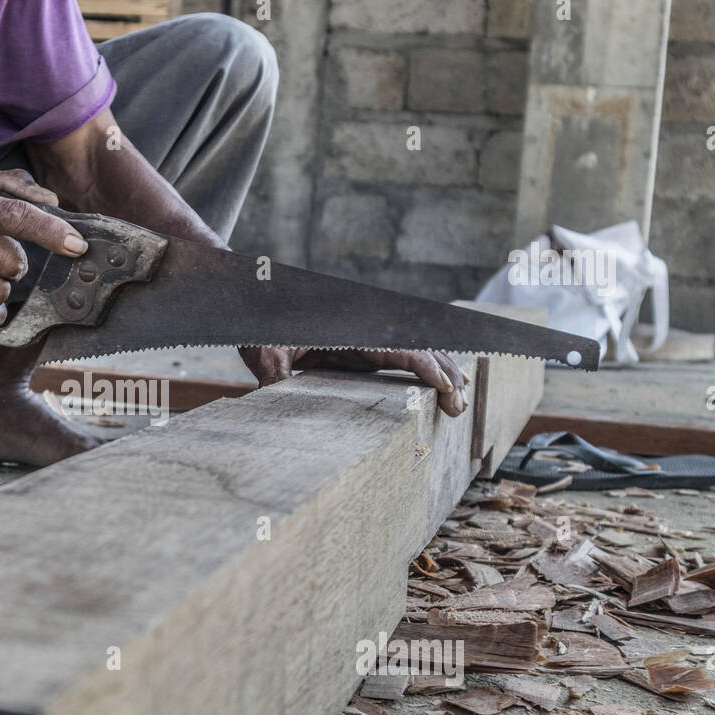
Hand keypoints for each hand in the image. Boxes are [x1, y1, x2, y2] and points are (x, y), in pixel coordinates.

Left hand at [239, 346, 469, 416]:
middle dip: (444, 375)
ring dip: (439, 373)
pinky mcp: (357, 351)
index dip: (427, 367)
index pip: (399, 347)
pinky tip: (436, 389)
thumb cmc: (261, 325)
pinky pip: (396, 360)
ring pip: (414, 353)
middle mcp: (364, 332)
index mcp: (351, 328)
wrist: (254, 307)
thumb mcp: (267, 350)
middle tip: (460, 407)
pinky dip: (421, 372)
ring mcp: (363, 341)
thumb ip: (275, 372)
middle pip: (417, 349)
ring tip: (459, 400)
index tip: (446, 386)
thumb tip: (275, 393)